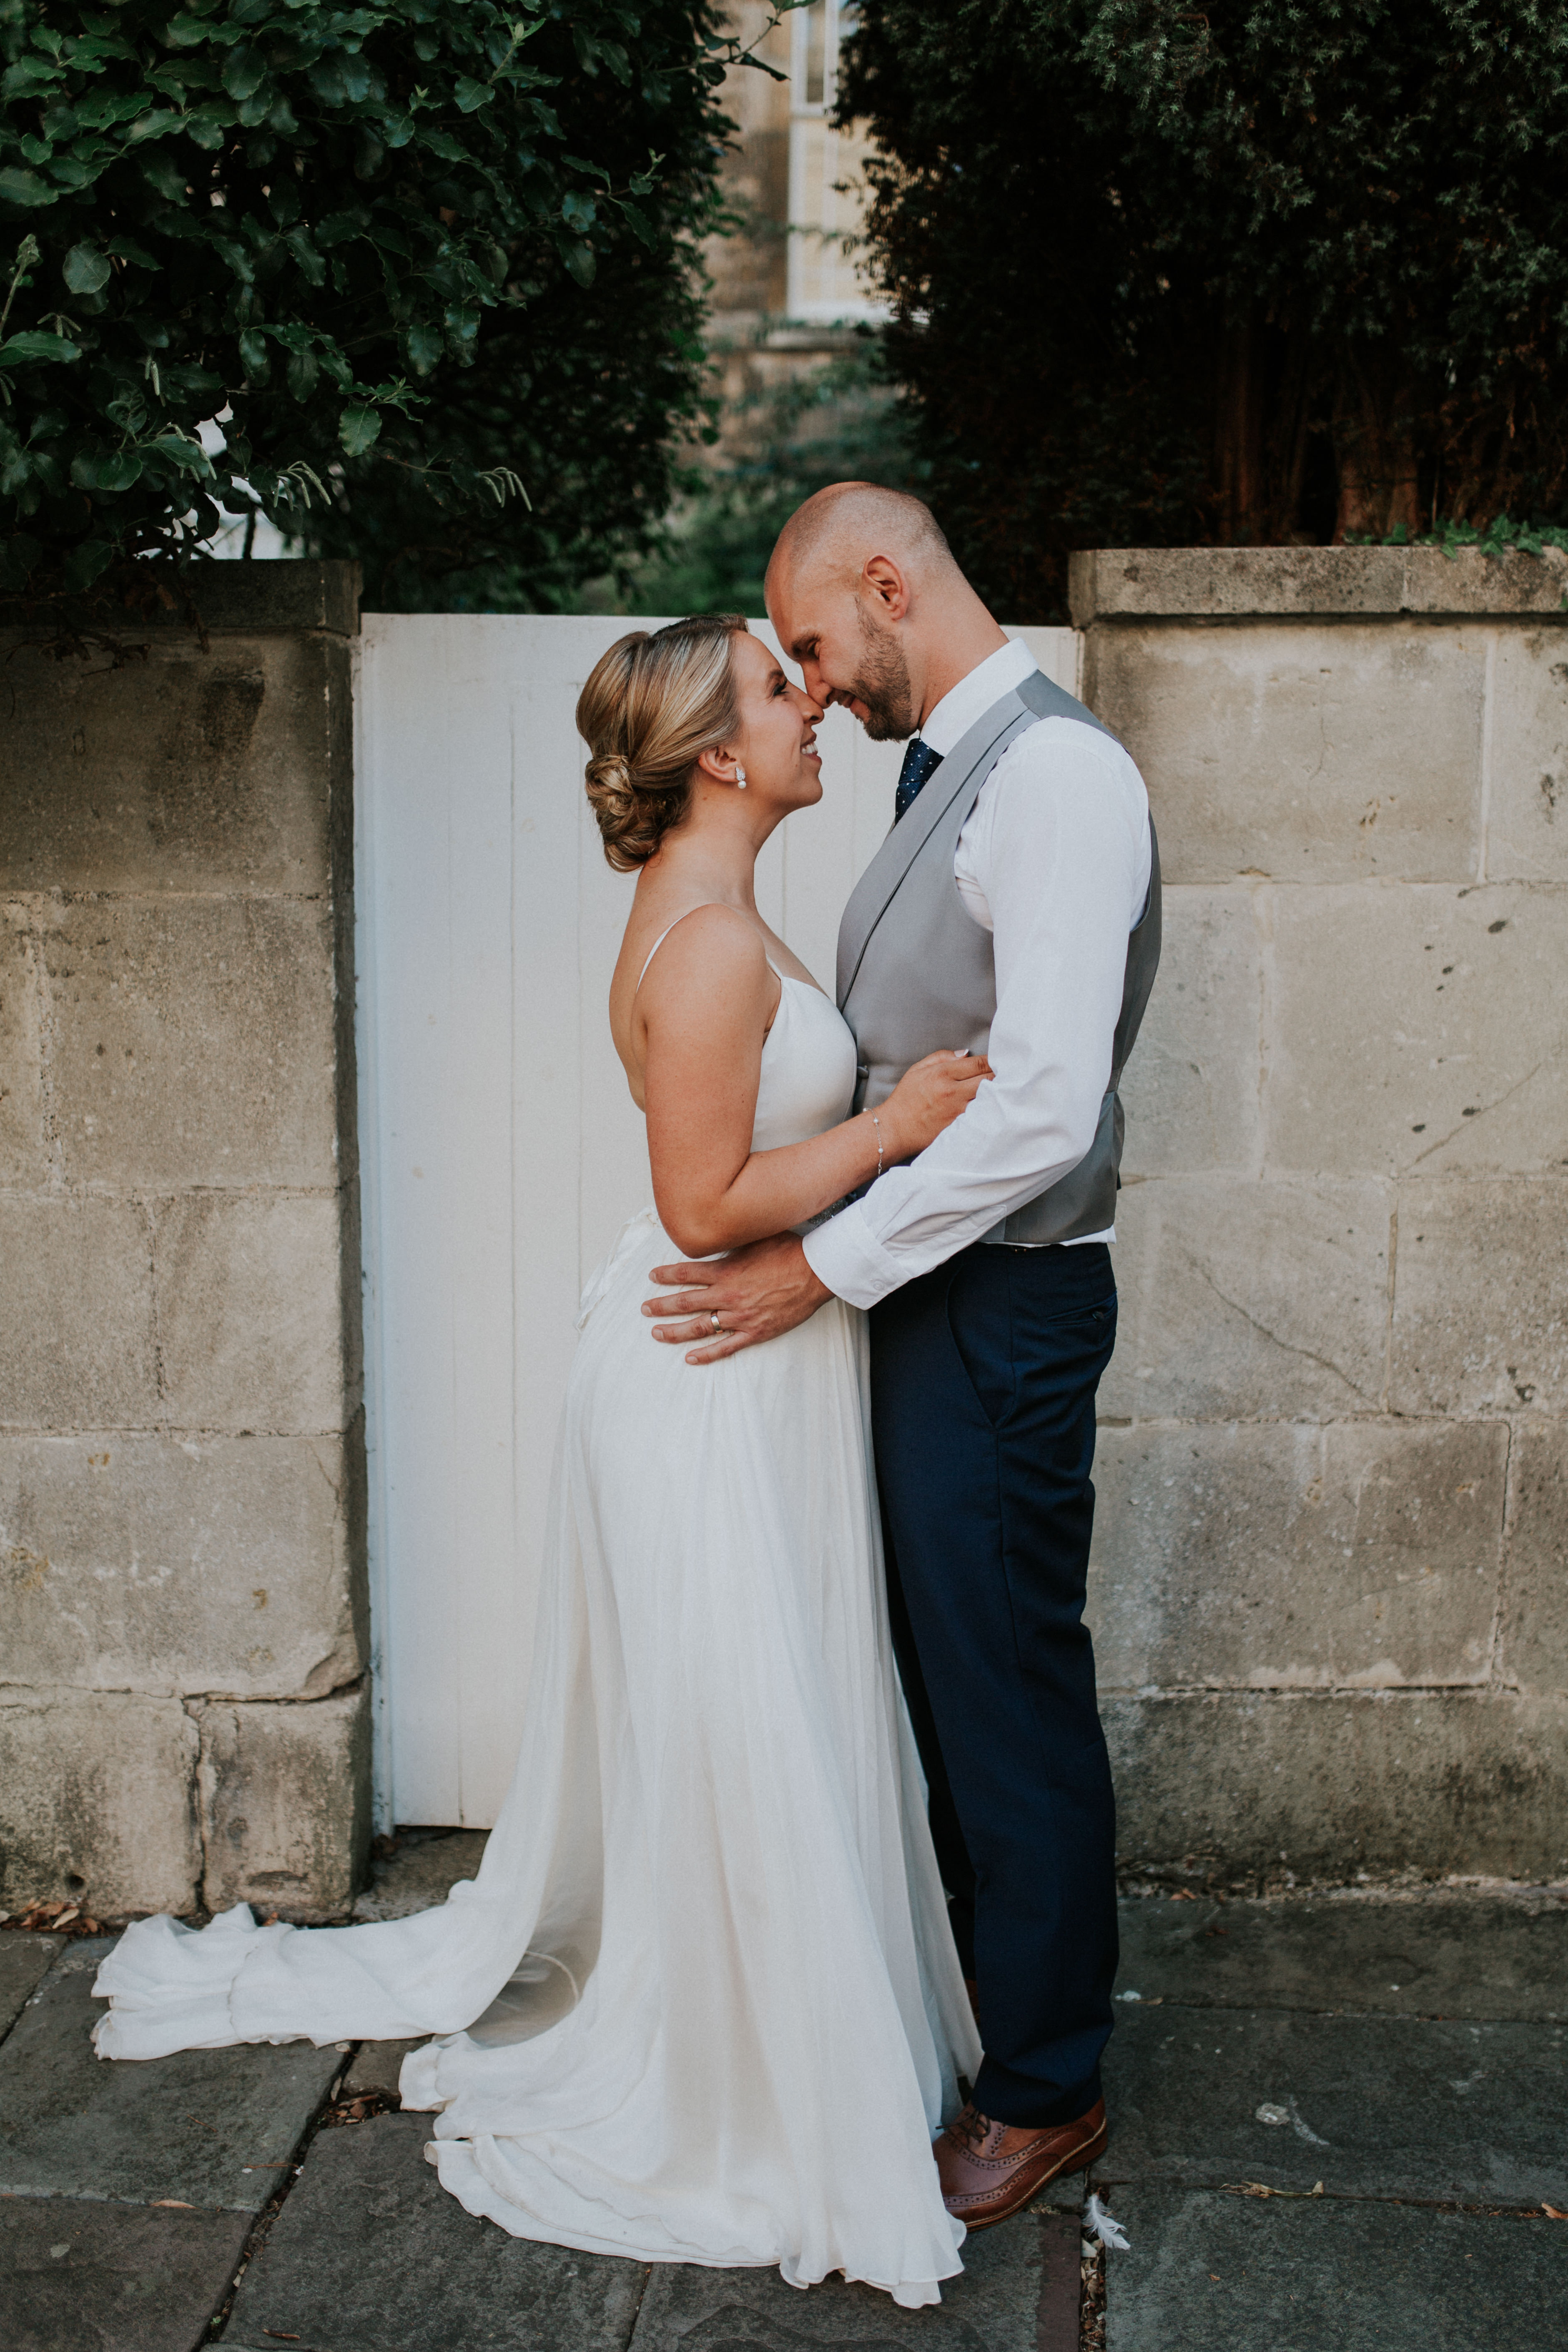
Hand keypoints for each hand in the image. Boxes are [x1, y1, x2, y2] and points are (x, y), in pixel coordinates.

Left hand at [642, 1233, 832, 1362]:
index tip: (652, 1276)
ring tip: (657, 1332)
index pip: (686, 1273)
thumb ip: (731, 1245)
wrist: (816, 1273)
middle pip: (685, 1302)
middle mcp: (728, 1296)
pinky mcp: (754, 1332)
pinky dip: (706, 1355)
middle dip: (661, 1305)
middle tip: (645, 1308)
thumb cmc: (789, 1252)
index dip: (665, 1275)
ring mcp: (740, 1317)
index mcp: (726, 1271)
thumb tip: (714, 1237)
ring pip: (699, 1327)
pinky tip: (690, 1358)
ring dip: (674, 1331)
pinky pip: (725, 1347)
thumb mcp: (754, 1240)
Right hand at [879, 1049, 992, 1159]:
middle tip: (1006, 1075)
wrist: (895, 1129)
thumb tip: (965, 1054)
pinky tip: (993, 1107)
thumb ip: (942, 1057)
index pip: (979, 1063)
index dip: (994, 1061)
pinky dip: (990, 1110)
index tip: (1000, 1061)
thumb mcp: (918, 1069)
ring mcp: (958, 1111)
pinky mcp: (960, 1127)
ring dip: (998, 1093)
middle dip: (1000, 1075)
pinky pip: (982, 1115)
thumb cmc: (905, 1099)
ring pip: (990, 1098)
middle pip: (990, 1079)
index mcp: (942, 1073)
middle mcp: (952, 1092)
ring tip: (1003, 1090)